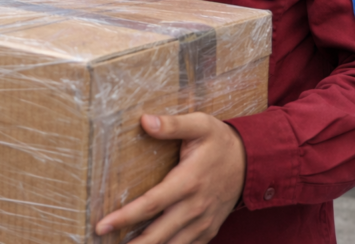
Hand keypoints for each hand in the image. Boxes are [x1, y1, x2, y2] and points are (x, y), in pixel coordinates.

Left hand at [95, 113, 245, 243]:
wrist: (252, 162)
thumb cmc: (220, 141)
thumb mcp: (200, 125)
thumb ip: (172, 124)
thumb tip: (145, 121)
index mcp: (189, 181)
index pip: (151, 204)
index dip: (125, 217)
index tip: (102, 226)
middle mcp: (195, 207)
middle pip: (158, 234)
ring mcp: (202, 222)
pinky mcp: (208, 230)